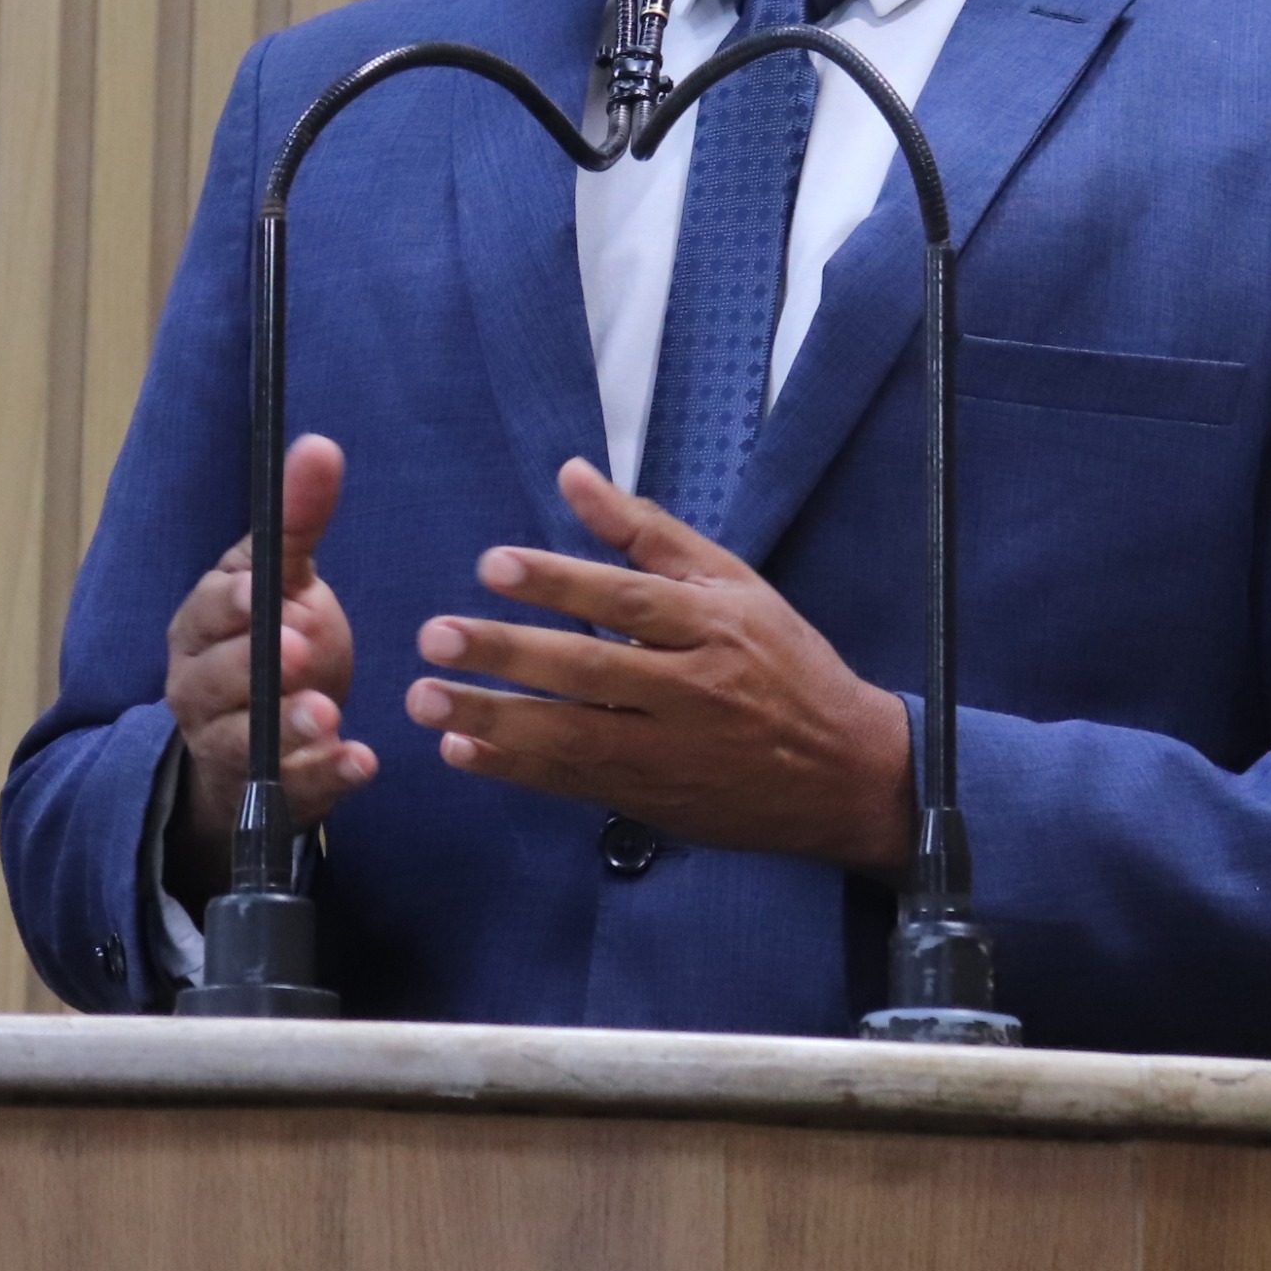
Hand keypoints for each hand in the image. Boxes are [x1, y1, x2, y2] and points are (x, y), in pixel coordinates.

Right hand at [161, 434, 372, 904]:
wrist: (259, 742)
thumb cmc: (269, 642)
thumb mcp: (285, 581)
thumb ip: (300, 520)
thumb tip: (320, 444)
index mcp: (202, 626)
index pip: (207, 612)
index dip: (232, 605)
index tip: (263, 595)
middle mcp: (201, 687)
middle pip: (213, 679)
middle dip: (252, 667)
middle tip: (297, 653)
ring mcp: (230, 744)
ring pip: (244, 739)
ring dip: (287, 726)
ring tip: (327, 716)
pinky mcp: (268, 792)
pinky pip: (291, 789)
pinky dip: (325, 776)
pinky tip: (360, 760)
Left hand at [404, 458, 913, 874]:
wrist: (843, 772)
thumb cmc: (781, 663)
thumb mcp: (732, 583)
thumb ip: (646, 531)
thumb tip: (573, 473)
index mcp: (713, 625)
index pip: (628, 600)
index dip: (559, 582)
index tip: (492, 565)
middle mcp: (691, 689)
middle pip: (590, 670)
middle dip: (508, 655)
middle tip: (436, 635)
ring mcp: (670, 751)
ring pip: (573, 736)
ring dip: (494, 719)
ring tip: (427, 701)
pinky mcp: (652, 797)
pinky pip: (574, 783)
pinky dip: (516, 769)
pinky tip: (463, 751)